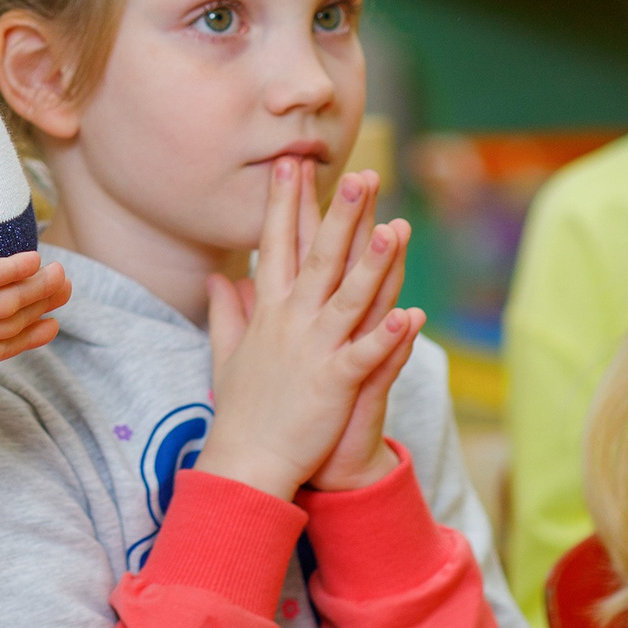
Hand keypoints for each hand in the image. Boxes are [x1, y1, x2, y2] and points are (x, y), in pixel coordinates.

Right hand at [198, 162, 420, 502]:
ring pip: (348, 298)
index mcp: (268, 313)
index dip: (284, 204)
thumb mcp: (228, 354)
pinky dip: (388, 337)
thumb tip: (217, 280)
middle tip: (356, 175)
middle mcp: (291, 323)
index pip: (275, 247)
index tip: (291, 165)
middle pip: (318, 259)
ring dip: (372, 263)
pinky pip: (366, 356)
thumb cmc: (240, 409)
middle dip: (337, 215)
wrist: (245, 462)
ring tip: (394, 228)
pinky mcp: (335, 383)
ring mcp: (314, 351)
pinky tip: (410, 315)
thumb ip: (226, 312)